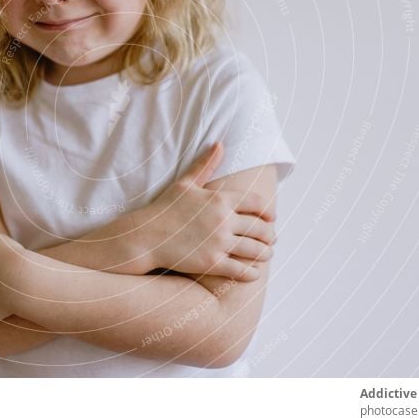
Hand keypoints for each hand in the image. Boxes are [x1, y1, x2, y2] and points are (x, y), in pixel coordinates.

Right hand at [134, 142, 275, 280]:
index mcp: (220, 199)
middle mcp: (223, 220)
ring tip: (267, 254)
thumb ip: (205, 164)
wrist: (146, 236)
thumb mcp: (186, 183)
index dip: (268, 211)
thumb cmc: (164, 208)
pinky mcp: (212, 262)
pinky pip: (241, 270)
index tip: (271, 217)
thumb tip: (219, 144)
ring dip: (265, 253)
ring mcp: (218, 243)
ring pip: (255, 250)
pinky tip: (254, 272)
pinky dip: (251, 273)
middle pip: (260, 228)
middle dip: (270, 235)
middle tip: (272, 238)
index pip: (257, 203)